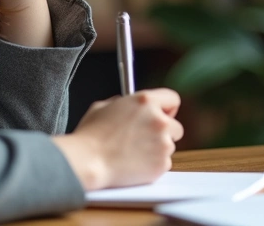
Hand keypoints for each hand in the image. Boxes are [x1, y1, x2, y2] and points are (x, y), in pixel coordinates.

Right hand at [51, 88, 183, 189]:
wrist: (88, 162)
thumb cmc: (91, 135)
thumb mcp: (102, 107)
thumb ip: (122, 103)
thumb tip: (127, 105)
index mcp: (146, 102)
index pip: (172, 99)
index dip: (167, 107)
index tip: (163, 113)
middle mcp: (160, 121)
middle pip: (175, 126)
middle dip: (163, 132)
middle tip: (144, 138)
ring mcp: (163, 143)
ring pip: (169, 146)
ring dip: (157, 148)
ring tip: (133, 153)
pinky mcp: (162, 164)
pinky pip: (163, 163)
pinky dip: (152, 165)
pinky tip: (134, 164)